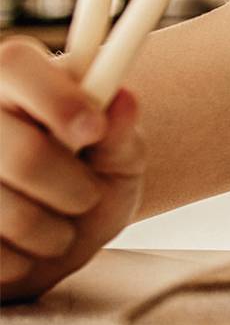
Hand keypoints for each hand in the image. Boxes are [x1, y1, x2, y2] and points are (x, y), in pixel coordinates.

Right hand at [0, 40, 147, 303]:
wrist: (54, 243)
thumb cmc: (86, 187)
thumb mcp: (118, 159)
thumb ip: (120, 134)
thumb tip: (124, 100)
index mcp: (8, 85)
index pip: (12, 62)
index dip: (56, 98)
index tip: (93, 129)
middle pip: (23, 154)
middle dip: (73, 188)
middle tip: (85, 195)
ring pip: (8, 212)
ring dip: (51, 233)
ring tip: (56, 227)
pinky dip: (21, 262)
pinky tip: (22, 249)